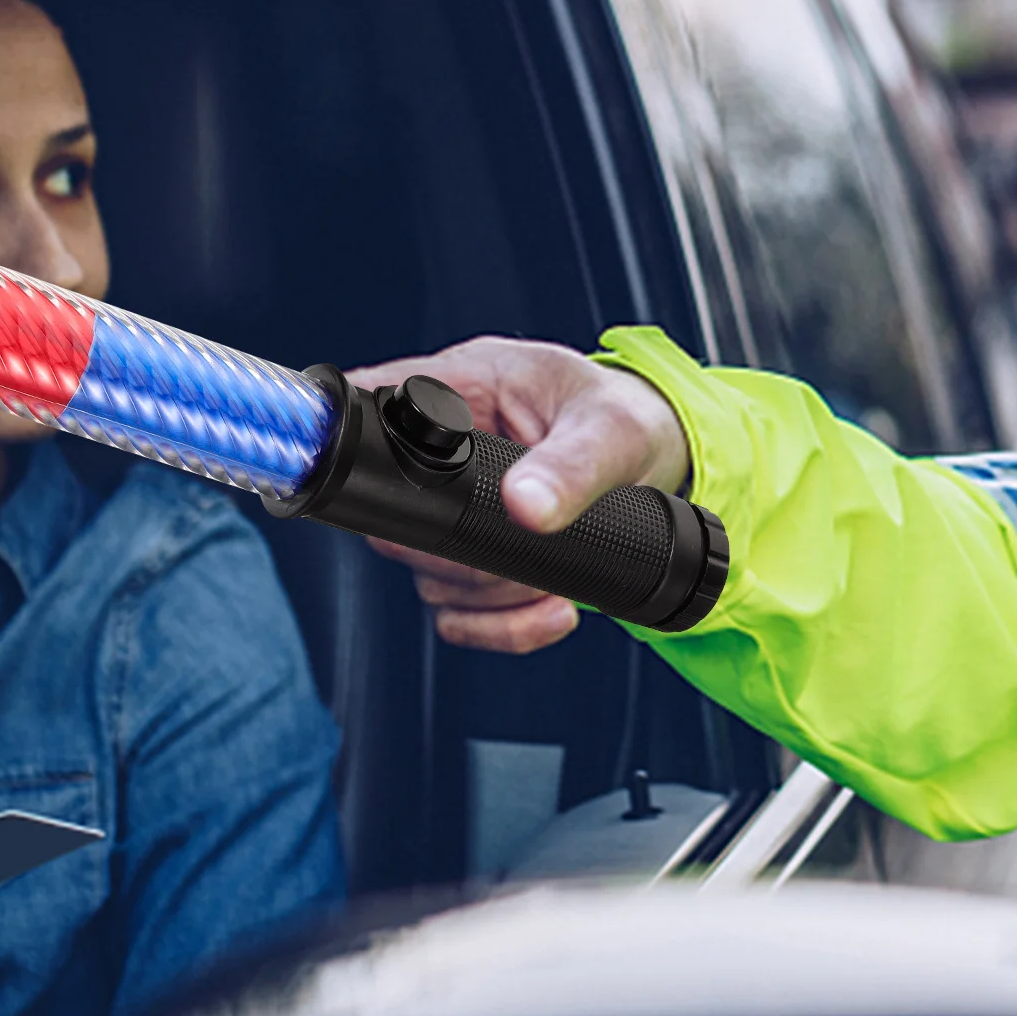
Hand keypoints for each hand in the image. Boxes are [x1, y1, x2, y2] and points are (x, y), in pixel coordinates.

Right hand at [347, 336, 688, 653]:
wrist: (661, 456)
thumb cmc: (629, 418)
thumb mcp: (611, 434)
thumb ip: (571, 467)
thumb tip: (525, 505)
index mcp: (461, 389)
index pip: (371, 408)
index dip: (355, 449)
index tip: (389, 494)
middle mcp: (442, 450)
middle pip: (392, 521)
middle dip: (459, 557)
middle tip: (520, 554)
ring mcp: (453, 508)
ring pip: (429, 575)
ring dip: (491, 595)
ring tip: (554, 581)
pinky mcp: (473, 554)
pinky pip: (457, 612)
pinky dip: (501, 626)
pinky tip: (553, 610)